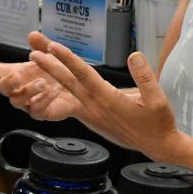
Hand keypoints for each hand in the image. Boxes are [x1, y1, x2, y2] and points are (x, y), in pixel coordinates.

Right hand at [0, 32, 81, 120]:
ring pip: (18, 101)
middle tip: (17, 76)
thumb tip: (32, 34)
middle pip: (3, 89)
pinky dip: (45, 100)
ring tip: (44, 83)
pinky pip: (36, 110)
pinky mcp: (40, 113)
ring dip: (29, 91)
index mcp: (18, 73)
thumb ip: (42, 45)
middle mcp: (20, 89)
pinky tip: (55, 90)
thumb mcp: (52, 54)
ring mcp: (28, 103)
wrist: (79, 89)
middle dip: (7, 83)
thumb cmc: (60, 71)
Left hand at [26, 32, 180, 156]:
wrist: (157, 146)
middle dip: (50, 67)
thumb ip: (145, 77)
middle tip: (33, 53)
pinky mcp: (92, 119)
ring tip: (39, 62)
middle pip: (68, 83)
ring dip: (53, 77)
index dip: (68, 60)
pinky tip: (54, 82)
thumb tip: (135, 56)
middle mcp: (96, 108)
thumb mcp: (158, 99)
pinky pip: (73, 102)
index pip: (84, 75)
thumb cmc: (158, 123)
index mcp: (109, 100)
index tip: (54, 47)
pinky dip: (61, 90)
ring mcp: (92, 115)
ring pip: (68, 92)